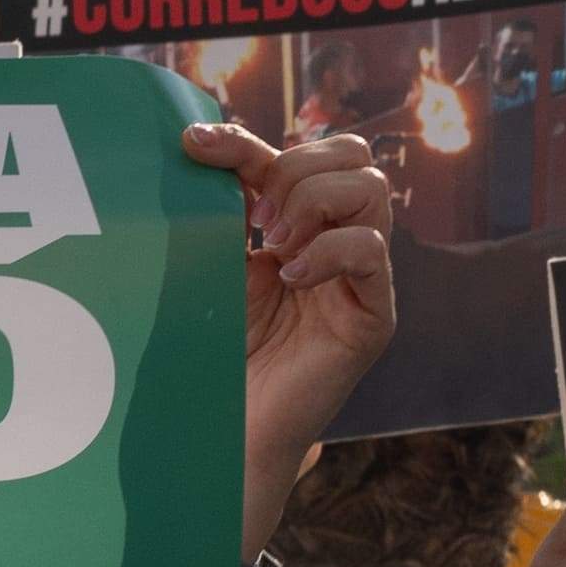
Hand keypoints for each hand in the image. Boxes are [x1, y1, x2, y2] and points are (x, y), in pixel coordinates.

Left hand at [183, 119, 401, 553]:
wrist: (225, 424)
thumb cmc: (215, 348)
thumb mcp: (212, 262)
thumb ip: (220, 208)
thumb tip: (203, 144)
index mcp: (301, 224)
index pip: (295, 154)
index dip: (246, 142)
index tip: (193, 145)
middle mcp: (339, 242)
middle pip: (353, 155)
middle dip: (295, 170)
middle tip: (255, 222)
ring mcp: (362, 277)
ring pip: (370, 188)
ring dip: (313, 205)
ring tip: (275, 249)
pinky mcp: (372, 315)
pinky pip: (371, 251)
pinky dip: (327, 252)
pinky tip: (290, 277)